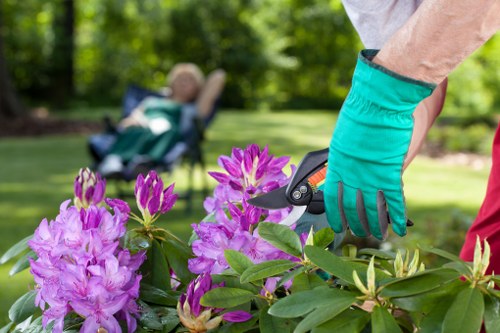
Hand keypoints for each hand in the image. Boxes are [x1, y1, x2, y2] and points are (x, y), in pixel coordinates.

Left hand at [324, 50, 434, 239]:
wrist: (378, 101)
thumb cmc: (360, 113)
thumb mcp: (344, 137)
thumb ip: (346, 157)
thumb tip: (349, 169)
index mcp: (337, 165)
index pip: (332, 198)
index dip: (335, 215)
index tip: (337, 225)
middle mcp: (352, 175)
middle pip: (353, 208)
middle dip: (356, 223)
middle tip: (359, 232)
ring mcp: (371, 175)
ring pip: (373, 209)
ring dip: (376, 225)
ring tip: (378, 236)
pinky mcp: (390, 172)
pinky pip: (394, 200)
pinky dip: (399, 216)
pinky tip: (401, 227)